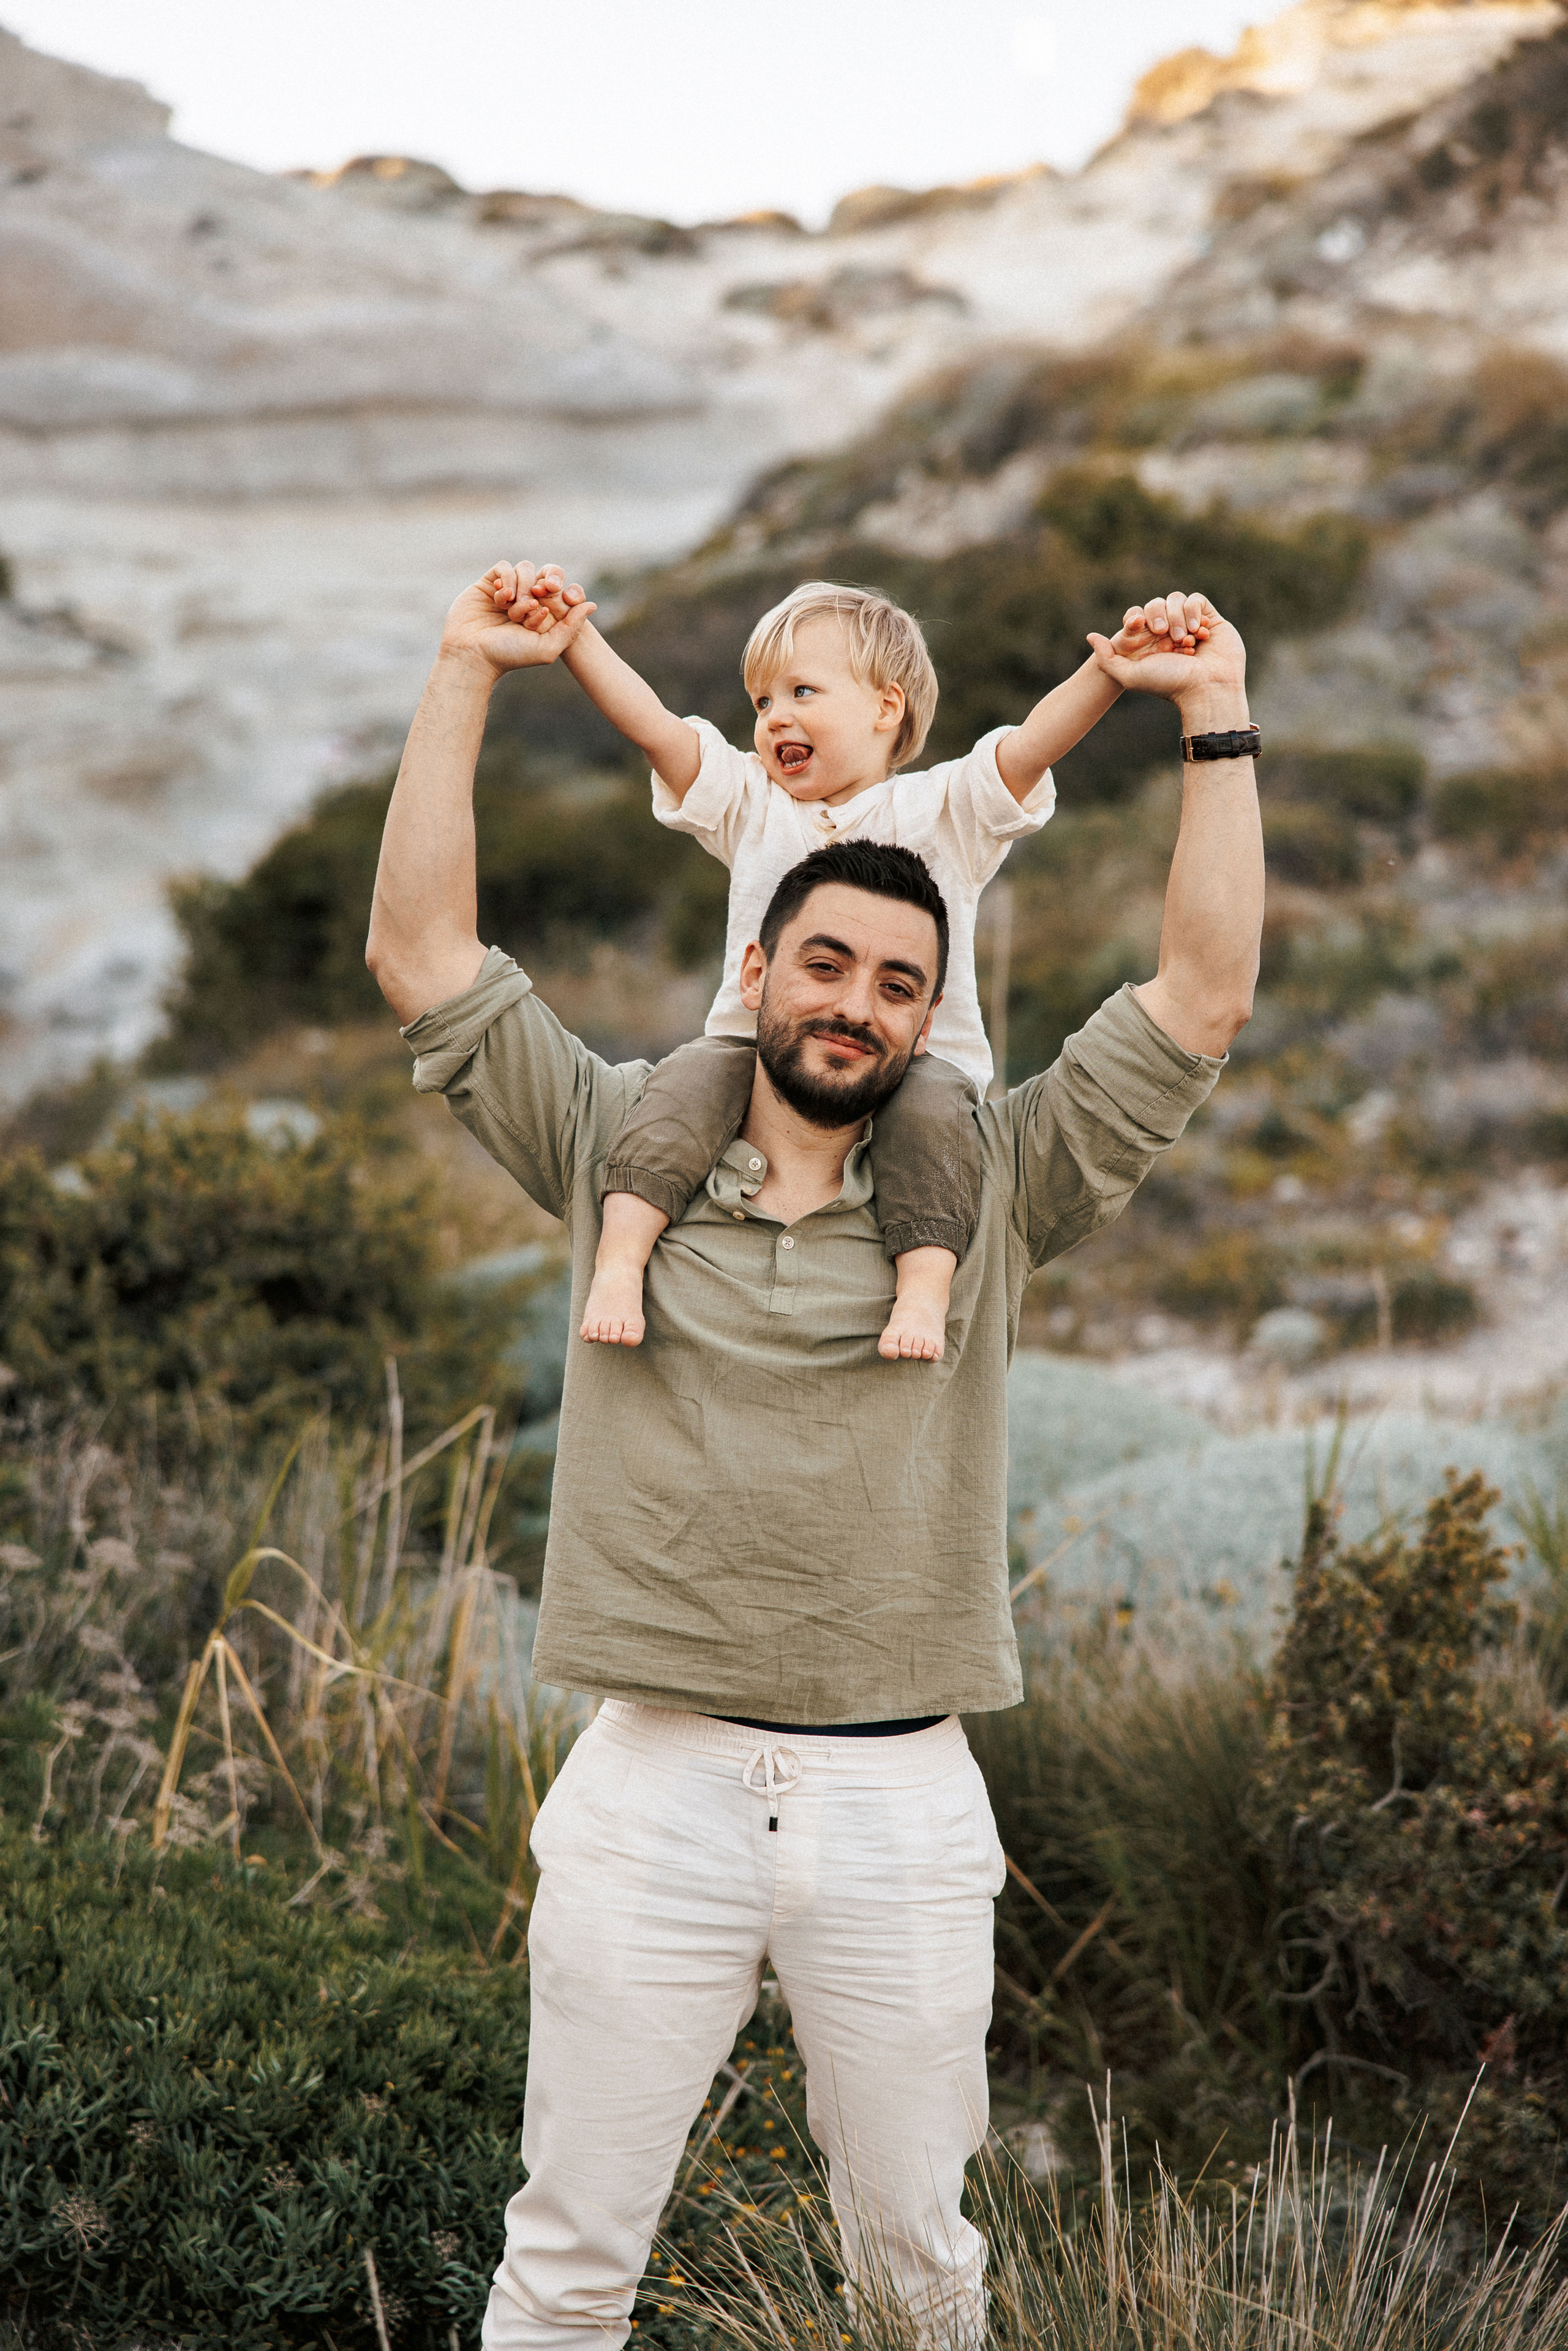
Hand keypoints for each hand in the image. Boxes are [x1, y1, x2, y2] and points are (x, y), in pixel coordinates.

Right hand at [439, 562, 596, 674]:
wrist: (472, 655)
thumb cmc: (510, 655)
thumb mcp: (548, 647)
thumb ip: (572, 627)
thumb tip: (593, 604)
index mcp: (544, 614)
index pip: (560, 590)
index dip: (560, 593)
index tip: (552, 608)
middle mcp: (527, 599)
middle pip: (544, 576)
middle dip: (542, 588)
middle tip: (532, 605)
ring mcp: (508, 590)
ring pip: (525, 569)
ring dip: (522, 587)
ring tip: (512, 608)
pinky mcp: (488, 583)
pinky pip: (504, 567)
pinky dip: (506, 580)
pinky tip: (502, 598)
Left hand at [1087, 593, 1246, 722]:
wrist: (1206, 689)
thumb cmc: (1169, 684)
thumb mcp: (1130, 676)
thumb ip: (1107, 658)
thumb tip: (1090, 636)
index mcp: (1149, 643)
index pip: (1136, 617)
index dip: (1134, 617)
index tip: (1136, 624)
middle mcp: (1168, 632)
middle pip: (1154, 605)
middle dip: (1156, 616)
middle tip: (1163, 634)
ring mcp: (1189, 625)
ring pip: (1175, 600)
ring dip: (1177, 618)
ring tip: (1185, 641)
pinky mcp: (1209, 619)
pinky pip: (1196, 600)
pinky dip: (1193, 612)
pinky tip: (1198, 633)